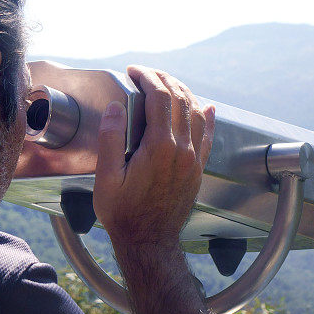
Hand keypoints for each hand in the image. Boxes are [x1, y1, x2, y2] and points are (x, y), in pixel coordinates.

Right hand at [92, 65, 215, 250]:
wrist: (149, 243)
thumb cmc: (124, 213)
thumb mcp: (106, 178)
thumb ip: (111, 139)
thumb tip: (116, 107)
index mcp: (159, 147)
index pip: (159, 97)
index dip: (147, 77)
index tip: (133, 70)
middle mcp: (181, 149)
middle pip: (179, 99)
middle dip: (163, 78)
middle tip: (147, 72)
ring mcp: (192, 159)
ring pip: (195, 112)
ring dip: (182, 91)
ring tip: (167, 81)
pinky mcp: (197, 169)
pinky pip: (207, 135)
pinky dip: (207, 116)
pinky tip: (206, 107)